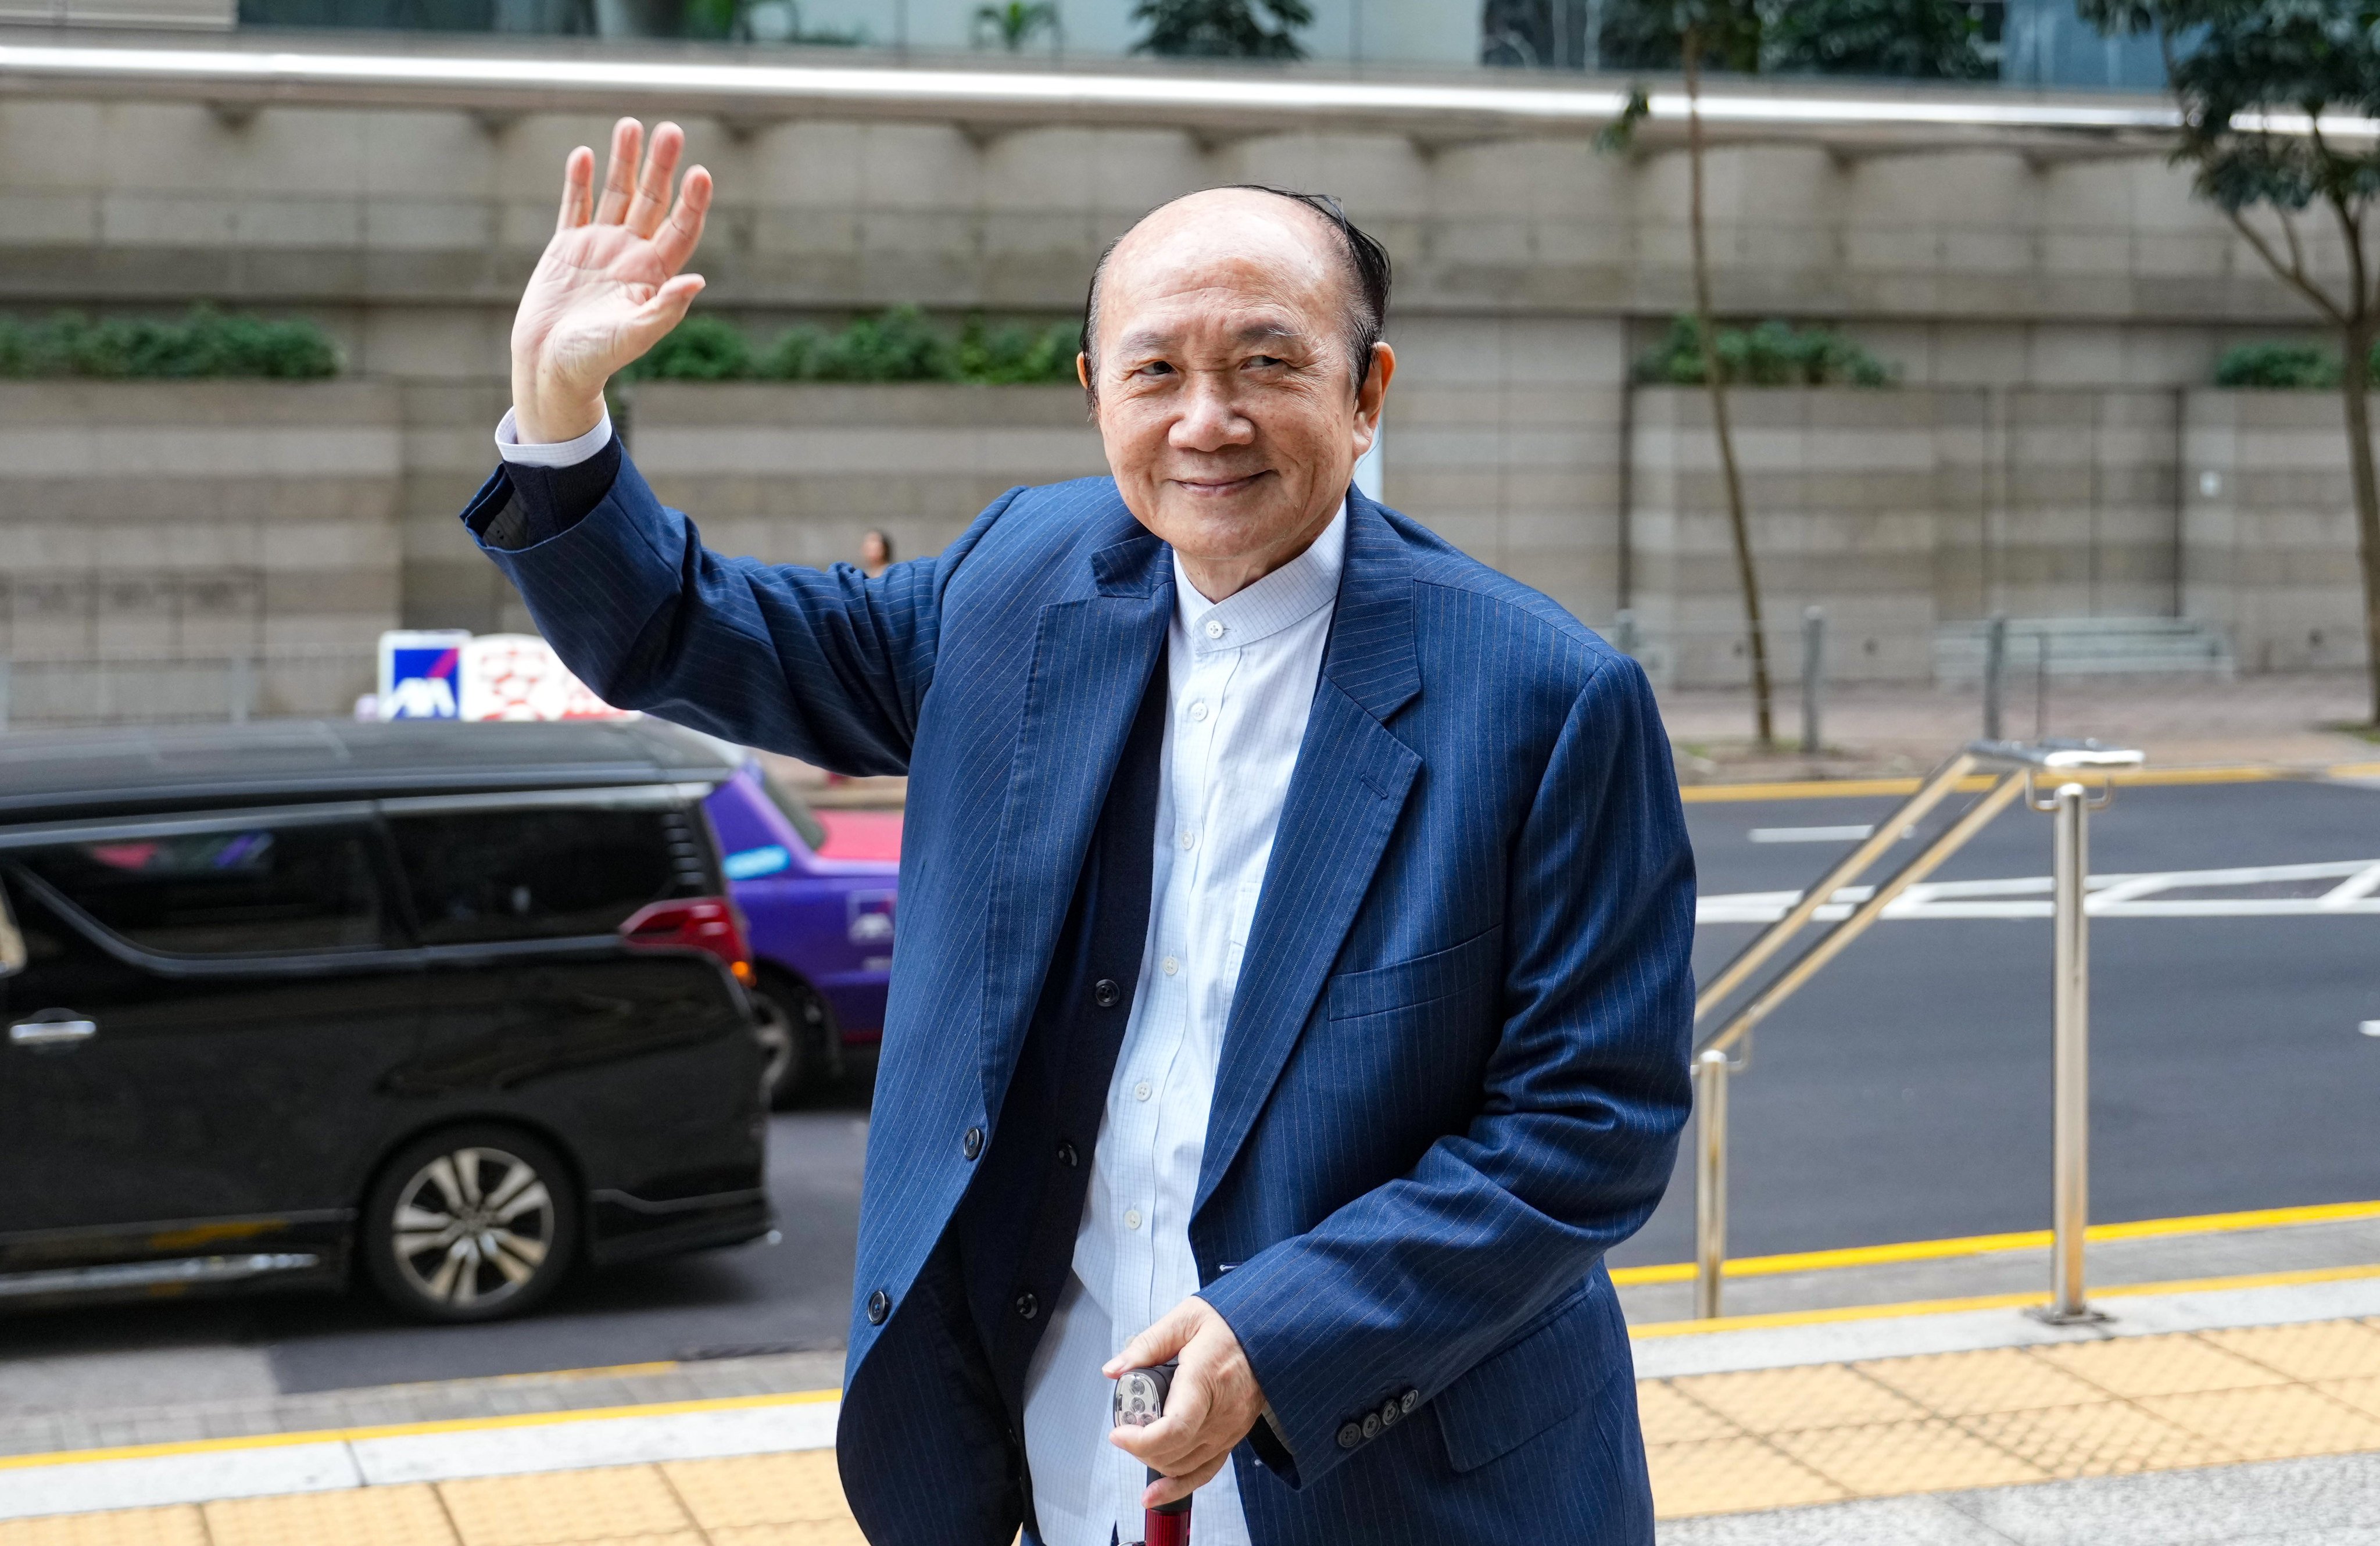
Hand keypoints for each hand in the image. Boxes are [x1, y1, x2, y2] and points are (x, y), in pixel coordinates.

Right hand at [510, 118, 712, 443]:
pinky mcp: (566, 247)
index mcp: (654, 275)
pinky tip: (586, 155)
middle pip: (652, 201)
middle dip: (661, 167)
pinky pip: (575, 206)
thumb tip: (698, 280)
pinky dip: (580, 181)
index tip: (701, 173)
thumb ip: (665, 309)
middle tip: (671, 131)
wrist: (550, 367)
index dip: (692, 202)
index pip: (681, 230)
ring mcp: (599, 247)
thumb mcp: (633, 335)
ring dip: (623, 162)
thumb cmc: (596, 359)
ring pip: (616, 195)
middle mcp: (631, 255)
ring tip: (631, 125)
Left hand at [1106, 1297, 1265, 1509]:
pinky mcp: (1233, 1437)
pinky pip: (1206, 1471)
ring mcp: (1230, 1429)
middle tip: (1124, 1428)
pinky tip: (1156, 1495)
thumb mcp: (1185, 1319)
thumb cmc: (1229, 1324)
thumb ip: (1147, 1345)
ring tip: (1137, 1442)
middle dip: (1140, 1447)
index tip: (1119, 1433)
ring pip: (1185, 1465)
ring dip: (1154, 1461)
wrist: (1269, 1333)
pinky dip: (1178, 1486)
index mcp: (1206, 1379)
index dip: (1141, 1440)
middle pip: (1174, 1451)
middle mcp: (1221, 1412)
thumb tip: (1114, 1370)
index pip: (1175, 1428)